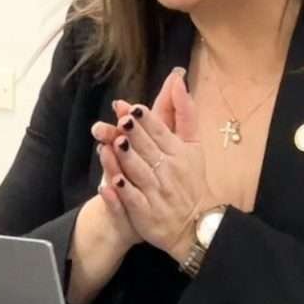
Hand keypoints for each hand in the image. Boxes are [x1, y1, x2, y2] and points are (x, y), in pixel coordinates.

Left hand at [92, 68, 210, 261]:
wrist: (193, 223)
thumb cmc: (190, 179)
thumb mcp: (193, 146)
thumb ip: (185, 114)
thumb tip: (178, 81)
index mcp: (179, 153)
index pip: (161, 133)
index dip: (147, 121)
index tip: (134, 109)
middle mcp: (168, 171)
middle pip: (148, 149)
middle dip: (135, 135)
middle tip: (122, 120)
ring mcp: (156, 193)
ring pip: (138, 172)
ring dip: (125, 158)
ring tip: (112, 144)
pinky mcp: (146, 212)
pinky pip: (132, 200)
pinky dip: (122, 192)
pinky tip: (110, 182)